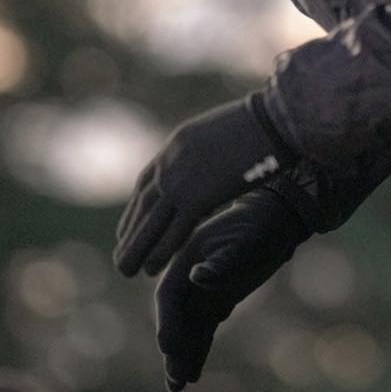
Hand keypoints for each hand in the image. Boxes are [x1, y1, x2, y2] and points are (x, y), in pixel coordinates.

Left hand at [114, 95, 295, 277]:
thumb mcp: (219, 129)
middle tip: (120, 255)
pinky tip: (153, 269)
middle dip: (131, 232)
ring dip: (136, 248)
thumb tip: (207, 156)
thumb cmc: (259, 121)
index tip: (128, 227)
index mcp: (176, 145)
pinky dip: (161, 251)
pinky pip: (175, 230)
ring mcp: (181, 180)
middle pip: (143, 205)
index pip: (147, 181)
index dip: (136, 207)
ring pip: (151, 222)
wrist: (270, 121)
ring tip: (126, 270)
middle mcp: (171, 163)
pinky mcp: (198, 197)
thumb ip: (204, 148)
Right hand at [154, 189, 310, 390]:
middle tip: (175, 378)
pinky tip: (193, 373)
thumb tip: (198, 277)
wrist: (276, 219)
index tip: (168, 346)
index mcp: (187, 259)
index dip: (167, 321)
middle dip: (174, 347)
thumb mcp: (244, 242)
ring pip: (187, 328)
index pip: (169, 295)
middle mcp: (189, 278)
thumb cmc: (259, 227)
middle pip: (175, 317)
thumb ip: (221, 261)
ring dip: (182, 355)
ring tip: (178, 386)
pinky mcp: (217, 301)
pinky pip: (203, 330)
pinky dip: (197, 350)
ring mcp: (203, 291)